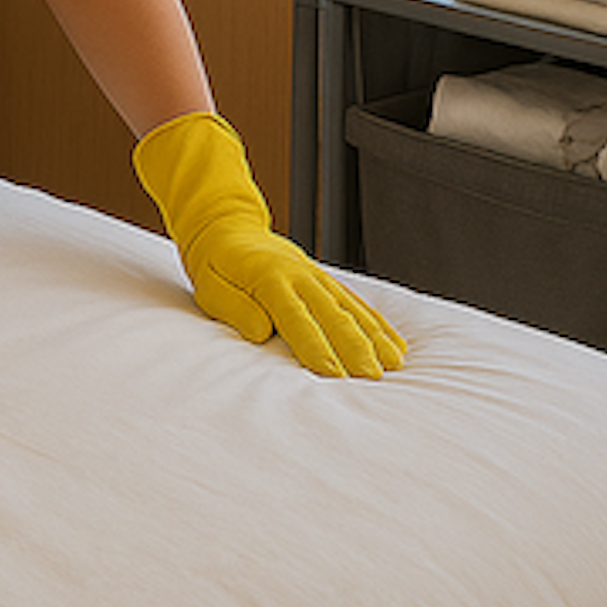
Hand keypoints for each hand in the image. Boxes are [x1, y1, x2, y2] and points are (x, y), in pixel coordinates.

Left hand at [134, 111, 404, 378]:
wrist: (228, 228)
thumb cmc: (215, 265)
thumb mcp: (211, 288)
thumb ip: (236, 308)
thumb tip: (262, 332)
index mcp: (268, 278)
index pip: (295, 317)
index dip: (315, 346)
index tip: (332, 374)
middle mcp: (300, 275)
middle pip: (333, 315)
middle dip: (355, 348)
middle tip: (373, 379)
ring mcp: (317, 276)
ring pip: (352, 308)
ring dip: (375, 337)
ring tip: (394, 365)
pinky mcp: (327, 281)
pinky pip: (357, 303)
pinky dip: (378, 324)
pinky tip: (395, 345)